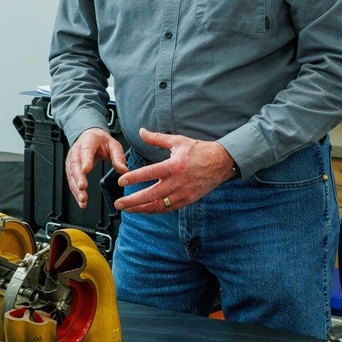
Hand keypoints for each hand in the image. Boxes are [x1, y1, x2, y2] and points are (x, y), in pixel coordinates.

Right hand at [65, 128, 127, 209]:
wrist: (89, 136)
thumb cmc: (100, 141)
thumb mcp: (113, 145)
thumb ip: (118, 157)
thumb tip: (123, 170)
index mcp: (88, 141)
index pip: (86, 150)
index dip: (85, 160)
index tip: (86, 170)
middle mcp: (77, 150)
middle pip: (75, 164)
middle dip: (78, 177)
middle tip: (82, 188)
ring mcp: (71, 159)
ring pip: (71, 174)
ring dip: (75, 188)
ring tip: (82, 199)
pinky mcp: (70, 168)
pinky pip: (71, 180)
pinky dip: (75, 191)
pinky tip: (80, 200)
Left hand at [115, 128, 234, 213]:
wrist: (222, 163)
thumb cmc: (199, 150)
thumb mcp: (178, 141)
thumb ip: (157, 138)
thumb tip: (141, 131)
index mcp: (174, 166)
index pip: (150, 173)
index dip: (134, 177)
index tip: (121, 181)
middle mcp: (178, 182)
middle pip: (152, 194)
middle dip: (133, 201)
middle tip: (119, 204)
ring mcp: (184, 193)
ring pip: (160, 205)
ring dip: (142, 208)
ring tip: (128, 210)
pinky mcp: (188, 200)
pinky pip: (169, 208)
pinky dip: (156, 210)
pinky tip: (145, 210)